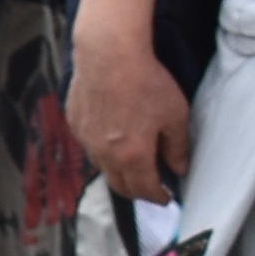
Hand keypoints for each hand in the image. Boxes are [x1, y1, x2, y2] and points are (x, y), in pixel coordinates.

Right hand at [72, 15, 194, 204]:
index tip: (167, 199)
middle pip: (119, 186)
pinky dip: (104, 150)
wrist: (108, 56)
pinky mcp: (75, 124)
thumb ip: (178, 147)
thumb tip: (179, 167)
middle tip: (150, 187)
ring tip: (132, 161)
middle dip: (136, 191)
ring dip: (119, 170)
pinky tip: (113, 134)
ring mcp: (86, 141)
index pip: (145, 189)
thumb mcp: (175, 115)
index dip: (158, 198)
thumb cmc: (146, 83)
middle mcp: (105, 155)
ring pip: (103, 167)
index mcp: (133, 157)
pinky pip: (90, 146)